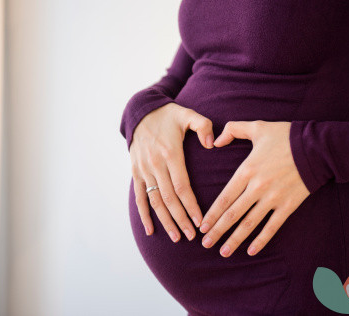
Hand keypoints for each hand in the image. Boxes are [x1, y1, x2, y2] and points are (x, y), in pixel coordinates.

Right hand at [130, 102, 214, 241]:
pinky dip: (144, 214)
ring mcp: (144, 170)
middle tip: (192, 236)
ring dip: (165, 221)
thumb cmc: (170, 115)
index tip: (200, 221)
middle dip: (181, 219)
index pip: (182, 186)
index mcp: (171, 154)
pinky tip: (150, 230)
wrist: (141, 112)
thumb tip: (212, 143)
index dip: (191, 206)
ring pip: (155, 201)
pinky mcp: (136, 172)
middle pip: (169, 199)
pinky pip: (139, 197)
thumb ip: (203, 126)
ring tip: (176, 237)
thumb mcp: (188, 114)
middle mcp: (155, 165)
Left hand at [198, 120, 310, 256]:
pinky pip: (272, 227)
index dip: (211, 214)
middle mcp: (257, 188)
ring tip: (223, 252)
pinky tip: (251, 251)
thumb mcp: (257, 127)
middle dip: (217, 231)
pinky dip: (261, 240)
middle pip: (233, 214)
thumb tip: (215, 142)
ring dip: (235, 239)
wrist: (317, 147)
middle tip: (205, 244)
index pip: (224, 197)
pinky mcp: (288, 205)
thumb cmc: (286, 136)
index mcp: (247, 170)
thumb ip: (233, 130)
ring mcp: (273, 198)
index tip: (202, 226)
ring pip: (249, 224)